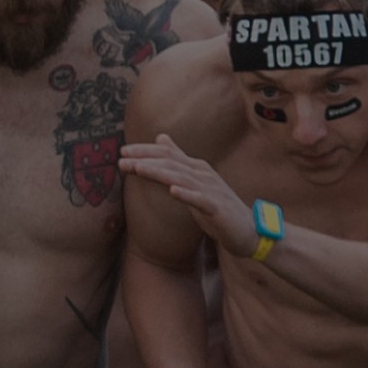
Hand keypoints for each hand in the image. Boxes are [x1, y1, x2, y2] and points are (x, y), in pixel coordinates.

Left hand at [122, 135, 257, 258]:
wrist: (246, 230)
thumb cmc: (216, 206)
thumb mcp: (194, 180)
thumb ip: (178, 161)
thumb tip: (161, 138)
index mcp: (196, 169)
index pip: (168, 155)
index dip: (145, 152)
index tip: (122, 151)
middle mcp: (203, 175)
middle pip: (171, 163)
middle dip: (145, 160)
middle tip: (121, 158)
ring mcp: (211, 191)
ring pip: (182, 178)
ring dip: (159, 173)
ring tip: (139, 168)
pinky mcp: (217, 209)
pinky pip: (200, 200)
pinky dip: (187, 194)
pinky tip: (173, 191)